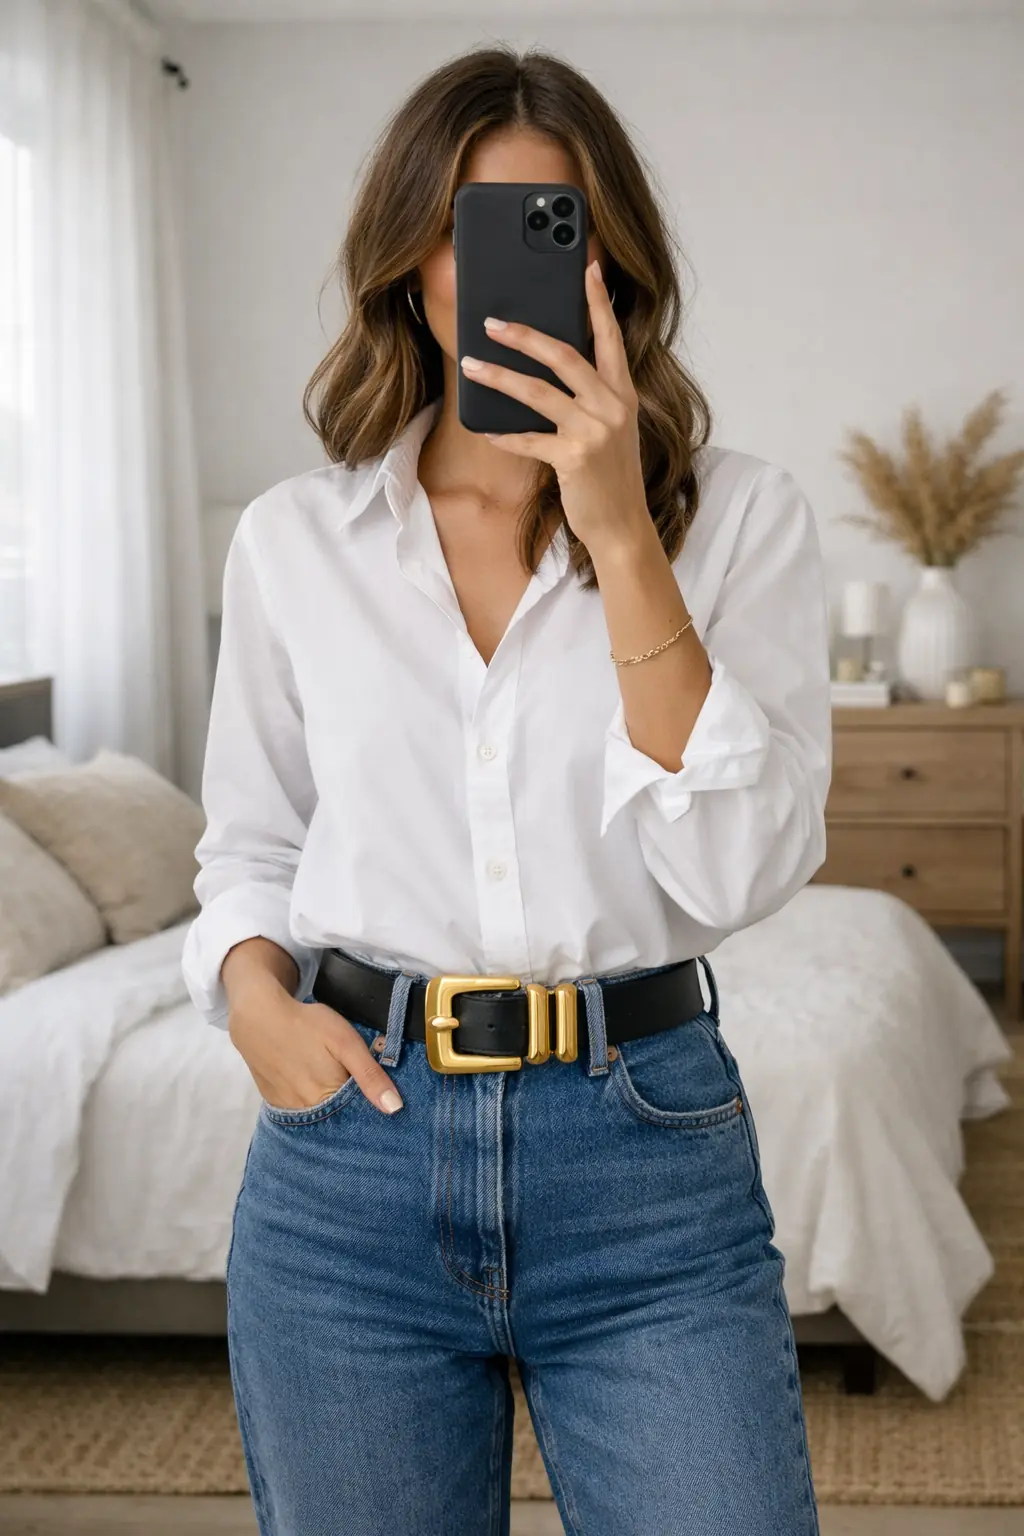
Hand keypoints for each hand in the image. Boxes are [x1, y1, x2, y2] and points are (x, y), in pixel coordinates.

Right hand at [228, 988, 402, 1115]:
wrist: (258, 1016)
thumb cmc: (306, 1025)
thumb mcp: (346, 1043)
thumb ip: (370, 1076)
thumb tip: (394, 1108)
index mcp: (328, 1100)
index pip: (359, 1116)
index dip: (370, 1106)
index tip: (379, 1096)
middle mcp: (307, 1112)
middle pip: (338, 1118)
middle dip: (351, 1107)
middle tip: (352, 1080)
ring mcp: (288, 1109)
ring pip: (318, 1116)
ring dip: (330, 1105)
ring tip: (331, 1078)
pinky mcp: (274, 1101)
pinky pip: (299, 1109)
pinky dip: (310, 1101)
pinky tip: (313, 1082)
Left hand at [459, 260, 650, 554]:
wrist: (623, 526)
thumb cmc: (610, 478)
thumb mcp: (610, 430)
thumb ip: (590, 399)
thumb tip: (548, 373)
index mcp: (622, 394)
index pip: (610, 337)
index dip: (598, 302)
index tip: (587, 268)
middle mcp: (612, 406)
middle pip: (564, 355)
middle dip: (524, 335)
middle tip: (492, 322)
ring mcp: (594, 432)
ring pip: (538, 392)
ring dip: (499, 377)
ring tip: (471, 366)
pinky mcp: (574, 459)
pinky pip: (528, 439)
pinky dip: (504, 435)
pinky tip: (484, 429)